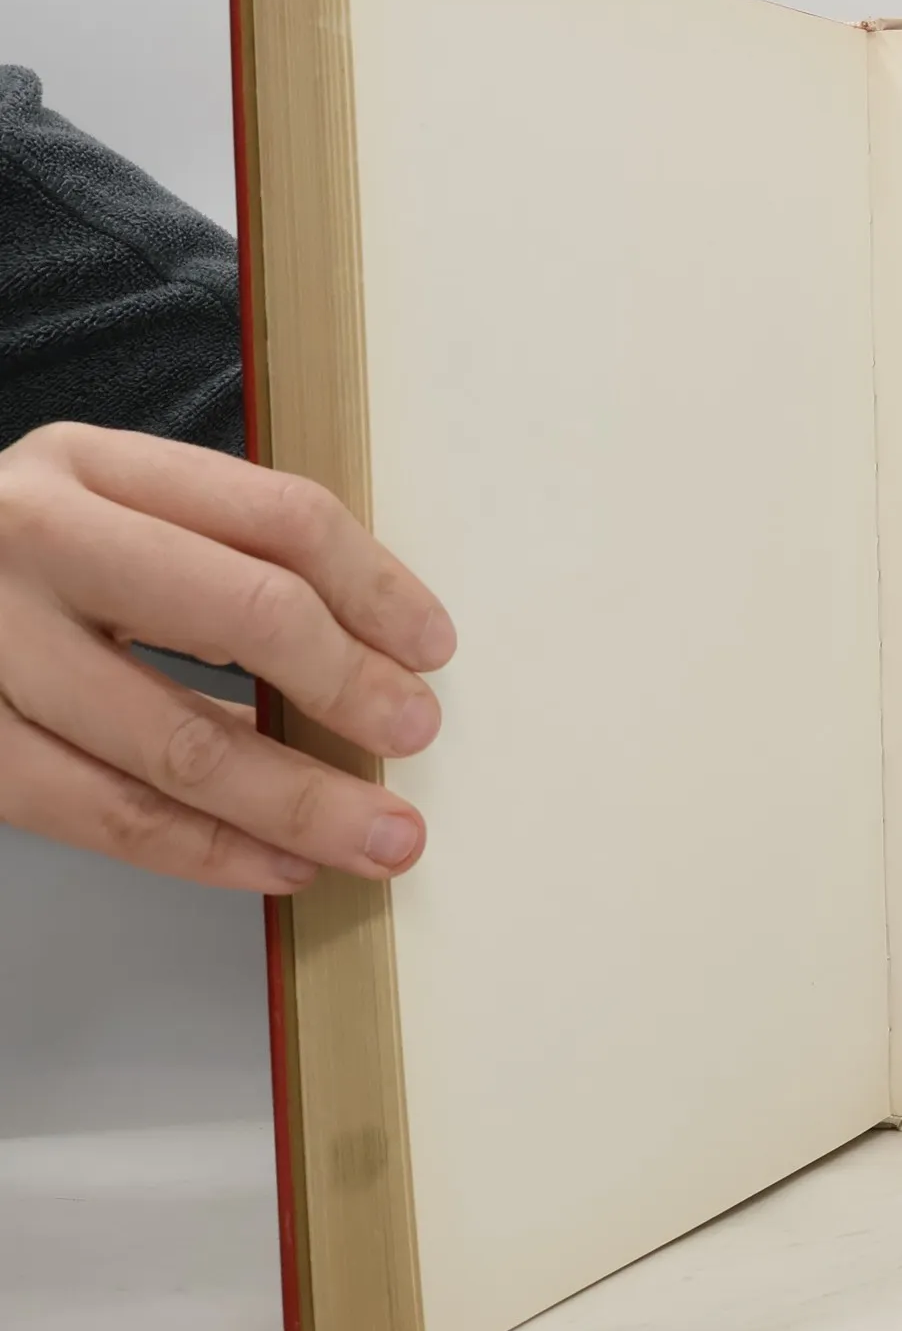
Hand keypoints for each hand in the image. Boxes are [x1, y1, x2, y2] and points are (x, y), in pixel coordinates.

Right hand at [0, 424, 454, 892]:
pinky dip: (210, 850)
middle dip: (350, 685)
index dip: (375, 587)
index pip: (279, 516)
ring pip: (181, 741)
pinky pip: (108, 816)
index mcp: (93, 467)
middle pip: (246, 611)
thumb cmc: (21, 568)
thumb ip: (220, 558)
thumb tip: (374, 656)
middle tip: (415, 732)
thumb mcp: (108, 516)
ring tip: (381, 836)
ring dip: (301, 803)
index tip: (431, 646)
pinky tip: (281, 863)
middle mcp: (38, 540)